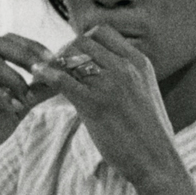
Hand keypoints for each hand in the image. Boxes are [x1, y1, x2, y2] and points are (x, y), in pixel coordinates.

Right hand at [0, 34, 55, 171]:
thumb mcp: (18, 105)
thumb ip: (37, 90)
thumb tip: (64, 77)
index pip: (7, 40)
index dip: (32, 47)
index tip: (54, 60)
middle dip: (26, 57)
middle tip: (45, 71)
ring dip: (14, 78)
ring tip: (25, 98)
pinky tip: (13, 105)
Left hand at [28, 25, 180, 187]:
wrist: (158, 161)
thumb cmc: (150, 134)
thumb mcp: (145, 93)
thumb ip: (126, 76)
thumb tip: (101, 68)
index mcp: (140, 62)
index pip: (103, 32)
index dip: (83, 41)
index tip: (76, 59)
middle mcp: (126, 68)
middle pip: (82, 41)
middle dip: (65, 52)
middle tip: (57, 70)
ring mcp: (111, 84)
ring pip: (70, 57)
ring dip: (54, 65)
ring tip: (46, 78)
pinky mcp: (95, 104)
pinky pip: (62, 79)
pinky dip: (45, 75)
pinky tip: (37, 78)